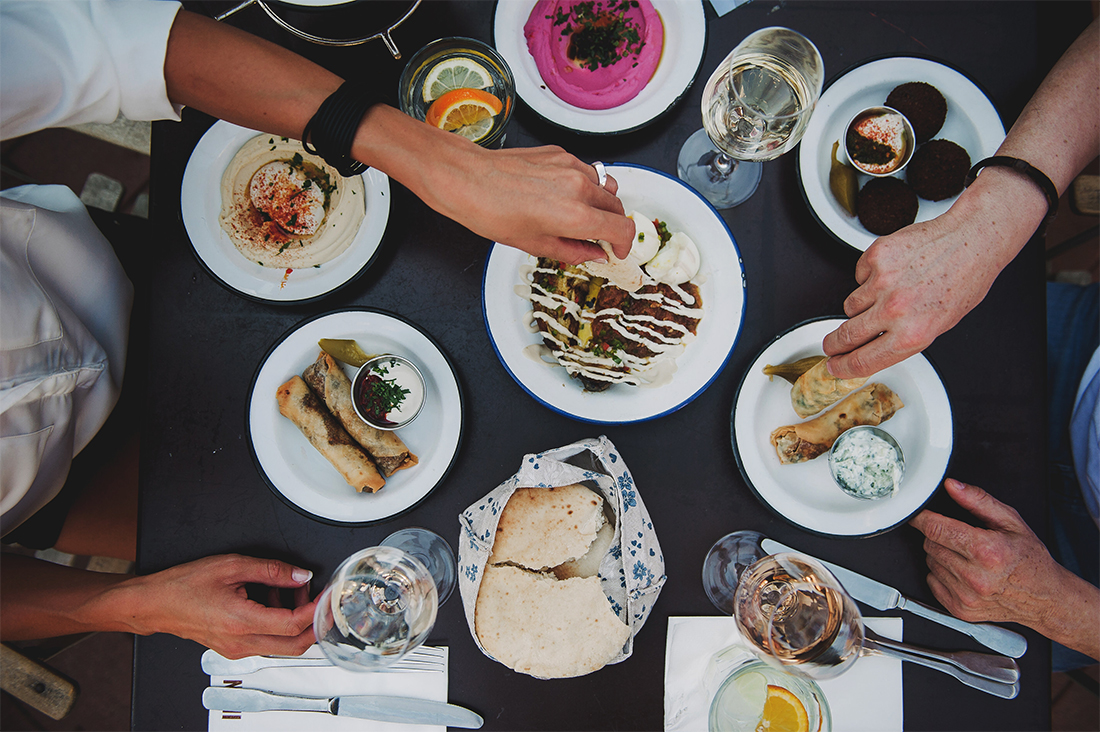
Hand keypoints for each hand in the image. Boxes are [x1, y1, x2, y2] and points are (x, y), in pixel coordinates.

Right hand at [130, 554, 316, 658]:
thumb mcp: (232, 566)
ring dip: (295, 623)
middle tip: (320, 600)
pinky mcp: (232, 648)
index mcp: (242, 622)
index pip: (294, 624)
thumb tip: (300, 575)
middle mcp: (241, 642)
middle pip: (295, 645)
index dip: (316, 610)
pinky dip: (278, 625)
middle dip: (314, 624)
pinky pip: (265, 642)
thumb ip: (271, 571)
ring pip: (281, 645)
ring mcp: (236, 649)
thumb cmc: (183, 585)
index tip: (327, 596)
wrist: (154, 604)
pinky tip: (273, 600)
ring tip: (292, 592)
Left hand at [353, 106, 635, 264]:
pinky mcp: (560, 153)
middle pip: (618, 207)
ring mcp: (571, 166)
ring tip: (579, 215)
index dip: (626, 244)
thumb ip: (573, 251)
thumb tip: (594, 254)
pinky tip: (561, 195)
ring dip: (600, 203)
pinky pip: (585, 171)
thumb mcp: (534, 244)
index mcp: (576, 215)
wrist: (467, 180)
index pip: (624, 228)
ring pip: (604, 186)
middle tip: (597, 237)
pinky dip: (583, 185)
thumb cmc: (491, 212)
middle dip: (613, 224)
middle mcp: (579, 187)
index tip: (616, 250)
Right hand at [821, 209, 1005, 378]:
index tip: (835, 365)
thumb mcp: (940, 324)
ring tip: (887, 294)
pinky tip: (893, 271)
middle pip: (846, 336)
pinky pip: (859, 276)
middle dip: (834, 344)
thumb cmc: (964, 280)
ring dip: (861, 305)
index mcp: (913, 334)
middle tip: (832, 345)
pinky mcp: (876, 257)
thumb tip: (874, 348)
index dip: (843, 367)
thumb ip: (904, 338)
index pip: (863, 360)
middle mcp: (895, 310)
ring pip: (850, 305)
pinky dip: (870, 276)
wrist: (972, 240)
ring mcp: (883, 282)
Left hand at [908, 479, 1065, 626]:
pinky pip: (933, 582)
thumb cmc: (1029, 559)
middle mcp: (975, 576)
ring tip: (968, 556)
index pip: (936, 528)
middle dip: (939, 536)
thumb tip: (953, 486)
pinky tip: (964, 572)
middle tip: (962, 537)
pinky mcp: (960, 609)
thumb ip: (978, 500)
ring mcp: (966, 595)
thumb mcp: (1011, 522)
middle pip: (930, 544)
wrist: (1045, 597)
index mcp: (986, 551)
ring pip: (930, 562)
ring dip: (942, 555)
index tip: (916, 513)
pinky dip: (942, 574)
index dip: (922, 517)